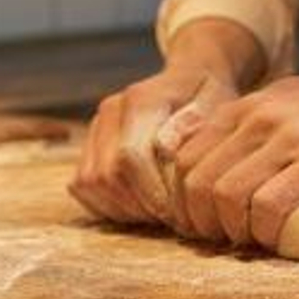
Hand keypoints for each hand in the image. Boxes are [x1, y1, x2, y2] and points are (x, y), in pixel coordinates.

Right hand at [68, 64, 237, 225]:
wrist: (189, 80)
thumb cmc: (208, 97)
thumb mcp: (216, 103)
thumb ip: (194, 122)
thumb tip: (163, 147)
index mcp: (141, 99)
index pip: (129, 157)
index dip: (151, 193)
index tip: (179, 213)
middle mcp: (110, 111)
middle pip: (107, 175)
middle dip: (139, 205)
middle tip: (171, 218)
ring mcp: (96, 128)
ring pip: (90, 184)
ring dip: (123, 208)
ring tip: (156, 213)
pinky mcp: (88, 145)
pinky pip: (82, 187)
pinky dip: (107, 205)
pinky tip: (139, 206)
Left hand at [167, 71, 298, 248]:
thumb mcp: (289, 101)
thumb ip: (253, 123)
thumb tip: (218, 159)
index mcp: (248, 106)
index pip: (186, 155)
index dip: (183, 197)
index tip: (198, 221)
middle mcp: (260, 117)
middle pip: (198, 180)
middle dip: (199, 219)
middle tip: (218, 239)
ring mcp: (288, 138)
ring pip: (226, 195)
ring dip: (230, 229)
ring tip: (247, 241)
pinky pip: (268, 205)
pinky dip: (263, 231)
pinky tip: (274, 238)